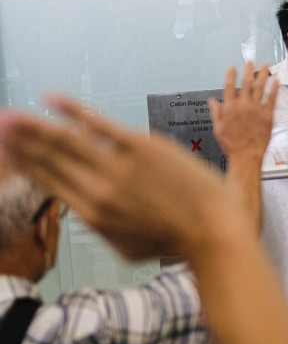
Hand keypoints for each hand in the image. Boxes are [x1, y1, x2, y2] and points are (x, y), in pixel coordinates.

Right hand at [0, 97, 244, 261]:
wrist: (212, 229)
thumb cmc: (176, 240)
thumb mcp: (129, 246)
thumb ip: (103, 229)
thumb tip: (87, 216)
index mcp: (93, 216)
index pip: (50, 184)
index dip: (26, 167)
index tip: (9, 153)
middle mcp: (97, 191)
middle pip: (48, 161)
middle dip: (19, 143)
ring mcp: (117, 167)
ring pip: (64, 141)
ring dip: (32, 126)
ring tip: (10, 116)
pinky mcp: (140, 147)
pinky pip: (97, 122)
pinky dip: (71, 109)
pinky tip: (51, 98)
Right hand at [210, 62, 277, 160]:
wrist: (246, 155)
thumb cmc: (231, 144)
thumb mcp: (218, 128)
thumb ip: (216, 113)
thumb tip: (212, 101)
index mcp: (230, 108)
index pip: (229, 86)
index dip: (231, 75)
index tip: (233, 66)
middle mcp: (243, 106)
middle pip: (246, 83)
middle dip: (249, 70)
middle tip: (251, 61)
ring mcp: (256, 110)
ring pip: (261, 87)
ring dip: (263, 74)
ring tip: (266, 65)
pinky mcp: (268, 115)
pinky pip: (272, 98)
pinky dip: (274, 88)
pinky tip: (276, 80)